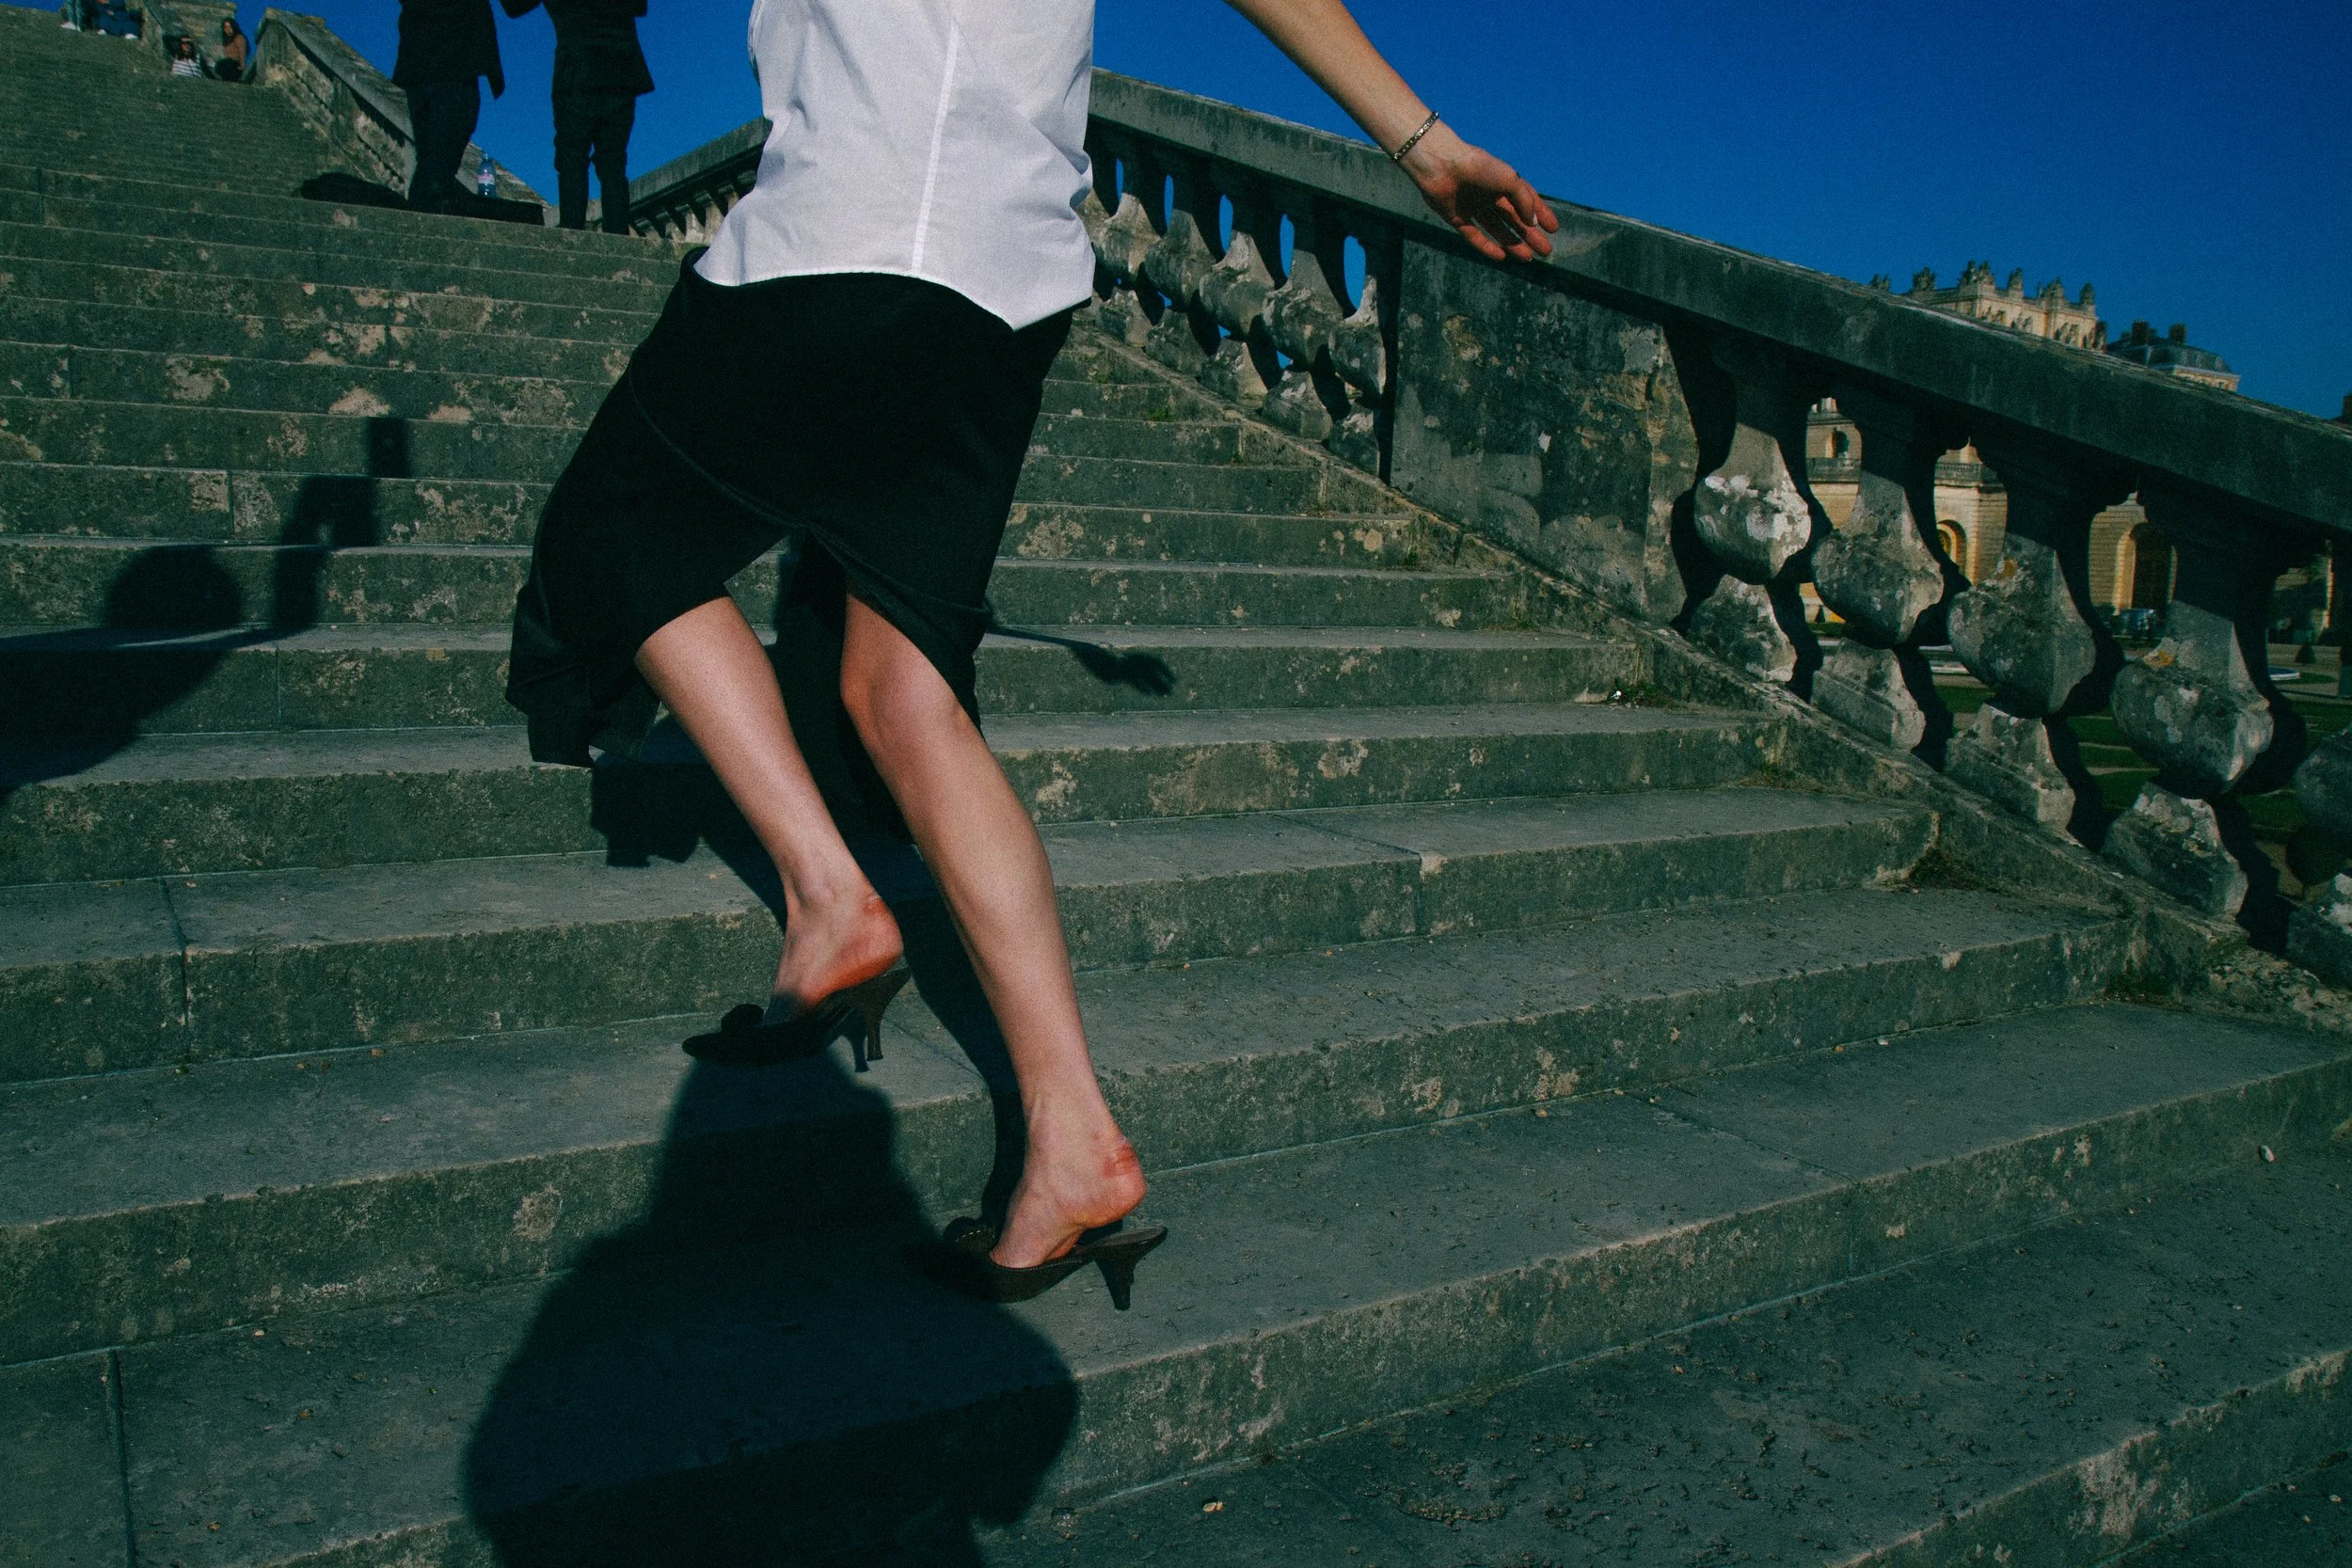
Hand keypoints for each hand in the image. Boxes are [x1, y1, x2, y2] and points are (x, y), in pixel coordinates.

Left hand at [1398, 123, 1559, 262]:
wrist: (1443, 166)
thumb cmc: (1479, 168)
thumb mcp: (1510, 180)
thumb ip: (1524, 201)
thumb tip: (1533, 223)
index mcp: (1502, 181)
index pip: (1526, 200)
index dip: (1541, 214)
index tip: (1554, 229)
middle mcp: (1488, 194)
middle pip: (1513, 219)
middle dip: (1530, 235)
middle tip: (1545, 251)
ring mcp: (1473, 207)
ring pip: (1496, 230)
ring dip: (1512, 243)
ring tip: (1528, 258)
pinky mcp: (1457, 217)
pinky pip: (1474, 236)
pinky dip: (1487, 247)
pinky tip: (1501, 257)